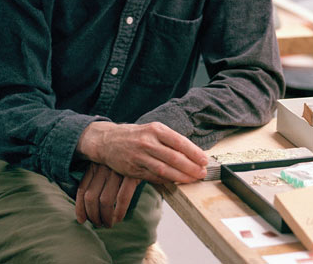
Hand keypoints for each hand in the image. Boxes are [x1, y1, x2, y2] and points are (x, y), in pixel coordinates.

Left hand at [75, 162, 140, 227]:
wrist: (148, 150)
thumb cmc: (125, 161)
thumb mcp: (108, 164)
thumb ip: (98, 179)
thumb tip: (87, 204)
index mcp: (95, 163)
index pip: (82, 189)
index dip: (80, 208)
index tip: (82, 220)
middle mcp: (104, 166)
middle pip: (91, 197)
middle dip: (93, 215)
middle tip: (98, 224)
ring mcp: (118, 170)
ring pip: (105, 201)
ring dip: (105, 217)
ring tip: (108, 224)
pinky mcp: (132, 174)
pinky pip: (121, 198)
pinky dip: (118, 212)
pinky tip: (118, 219)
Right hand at [77, 121, 206, 183]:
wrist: (108, 140)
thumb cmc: (136, 135)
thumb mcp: (153, 130)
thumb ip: (170, 140)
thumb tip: (191, 153)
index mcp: (156, 129)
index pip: (179, 141)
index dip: (194, 152)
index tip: (204, 160)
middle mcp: (148, 142)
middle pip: (174, 157)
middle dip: (191, 167)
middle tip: (202, 173)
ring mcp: (140, 156)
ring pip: (164, 170)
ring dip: (181, 177)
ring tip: (192, 180)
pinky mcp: (133, 170)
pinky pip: (153, 177)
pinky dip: (166, 181)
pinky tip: (176, 182)